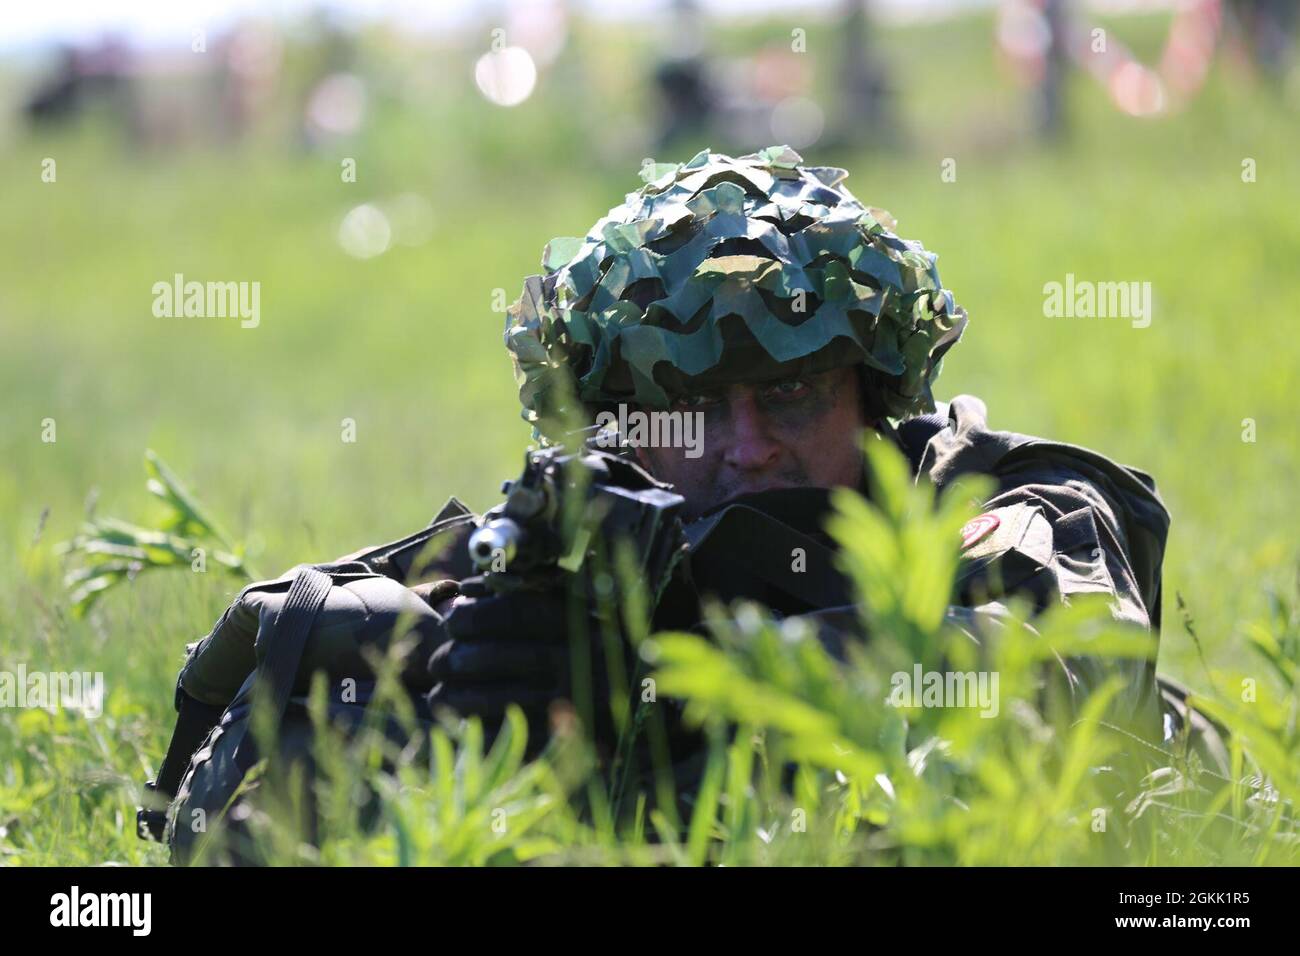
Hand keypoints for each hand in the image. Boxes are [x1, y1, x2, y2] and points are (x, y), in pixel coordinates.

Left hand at [425, 578, 628, 751]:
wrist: (650, 700)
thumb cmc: (601, 646)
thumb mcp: (580, 612)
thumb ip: (534, 595)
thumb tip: (470, 588)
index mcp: (580, 622)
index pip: (516, 612)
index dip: (477, 613)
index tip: (453, 616)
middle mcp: (577, 659)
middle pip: (498, 654)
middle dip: (456, 657)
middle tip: (437, 661)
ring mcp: (571, 701)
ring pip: (497, 696)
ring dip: (458, 694)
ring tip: (439, 692)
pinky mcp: (568, 736)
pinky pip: (510, 732)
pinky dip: (479, 726)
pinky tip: (460, 720)